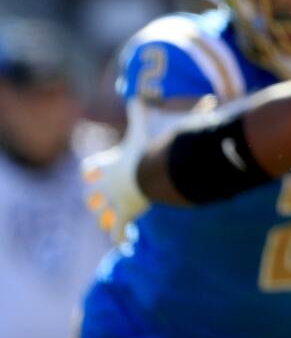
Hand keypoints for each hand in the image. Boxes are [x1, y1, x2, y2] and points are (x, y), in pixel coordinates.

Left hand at [81, 99, 150, 241]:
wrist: (153, 170)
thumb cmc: (148, 149)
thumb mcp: (142, 128)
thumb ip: (140, 112)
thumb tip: (139, 95)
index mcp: (108, 165)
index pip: (90, 169)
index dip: (92, 172)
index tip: (93, 174)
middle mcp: (106, 186)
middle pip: (91, 196)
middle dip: (94, 199)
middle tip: (97, 203)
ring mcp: (114, 202)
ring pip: (102, 215)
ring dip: (105, 219)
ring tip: (108, 224)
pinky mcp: (125, 214)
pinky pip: (119, 230)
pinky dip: (120, 235)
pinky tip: (122, 242)